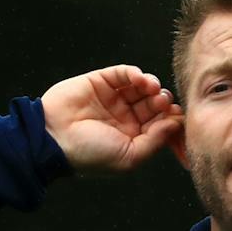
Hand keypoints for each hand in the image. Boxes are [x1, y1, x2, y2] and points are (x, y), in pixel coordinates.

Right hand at [40, 65, 183, 175]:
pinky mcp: (102, 81)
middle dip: (163, 102)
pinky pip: (124, 73)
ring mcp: (114, 98)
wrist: (53, 138)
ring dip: (152, 86)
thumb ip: (155, 140)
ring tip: (153, 90)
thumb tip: (176, 123)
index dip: (172, 119)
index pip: (161, 124)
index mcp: (133, 137)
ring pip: (143, 87)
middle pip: (155, 104)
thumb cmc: (89, 154)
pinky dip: (136, 74)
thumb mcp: (129, 157)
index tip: (178, 117)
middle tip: (163, 103)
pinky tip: (141, 80)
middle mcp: (126, 117)